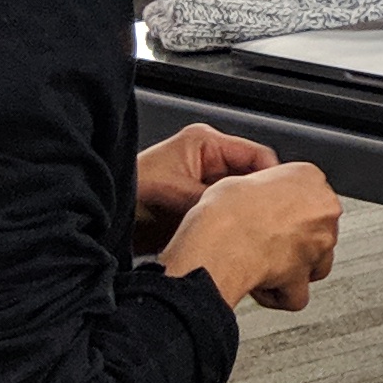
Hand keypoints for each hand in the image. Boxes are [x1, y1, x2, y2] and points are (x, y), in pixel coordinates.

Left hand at [133, 122, 278, 249]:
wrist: (101, 220)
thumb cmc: (127, 193)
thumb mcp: (176, 192)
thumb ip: (213, 199)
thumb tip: (245, 213)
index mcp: (205, 143)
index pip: (258, 155)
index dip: (272, 179)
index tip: (281, 200)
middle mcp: (208, 161)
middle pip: (253, 179)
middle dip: (259, 200)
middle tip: (267, 221)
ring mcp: (204, 184)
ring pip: (242, 199)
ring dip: (244, 215)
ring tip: (250, 231)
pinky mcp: (199, 207)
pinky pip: (227, 215)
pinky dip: (232, 227)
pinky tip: (235, 239)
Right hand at [159, 160, 341, 311]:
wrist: (219, 241)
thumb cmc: (225, 210)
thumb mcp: (243, 180)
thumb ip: (266, 188)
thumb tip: (260, 197)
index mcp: (310, 178)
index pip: (310, 195)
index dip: (287, 211)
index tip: (270, 216)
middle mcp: (322, 211)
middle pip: (319, 230)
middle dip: (294, 240)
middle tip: (263, 241)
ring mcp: (318, 246)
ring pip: (317, 263)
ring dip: (295, 268)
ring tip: (265, 264)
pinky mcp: (304, 277)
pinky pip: (297, 295)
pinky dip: (281, 296)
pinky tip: (263, 287)